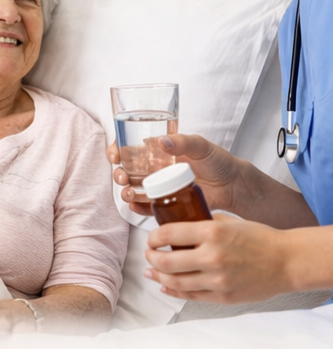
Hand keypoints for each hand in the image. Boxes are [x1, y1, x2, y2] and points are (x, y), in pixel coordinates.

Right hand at [107, 133, 242, 215]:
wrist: (233, 185)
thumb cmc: (218, 161)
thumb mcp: (202, 146)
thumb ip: (183, 142)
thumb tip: (162, 141)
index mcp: (160, 150)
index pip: (131, 146)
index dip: (117, 150)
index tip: (114, 155)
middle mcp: (156, 167)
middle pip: (127, 169)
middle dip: (119, 173)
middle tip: (123, 177)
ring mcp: (160, 185)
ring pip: (133, 188)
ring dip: (126, 191)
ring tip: (130, 193)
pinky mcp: (166, 202)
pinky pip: (146, 206)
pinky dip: (137, 207)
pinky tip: (135, 206)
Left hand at [144, 213, 291, 302]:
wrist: (285, 261)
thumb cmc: (260, 238)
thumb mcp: (230, 221)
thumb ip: (204, 222)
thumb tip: (181, 224)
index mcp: (213, 232)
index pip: (170, 234)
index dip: (154, 237)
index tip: (151, 238)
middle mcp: (213, 257)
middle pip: (167, 261)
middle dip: (152, 258)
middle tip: (148, 254)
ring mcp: (217, 279)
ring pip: (176, 282)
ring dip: (159, 276)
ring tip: (152, 271)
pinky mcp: (223, 296)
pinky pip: (191, 296)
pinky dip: (174, 291)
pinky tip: (166, 285)